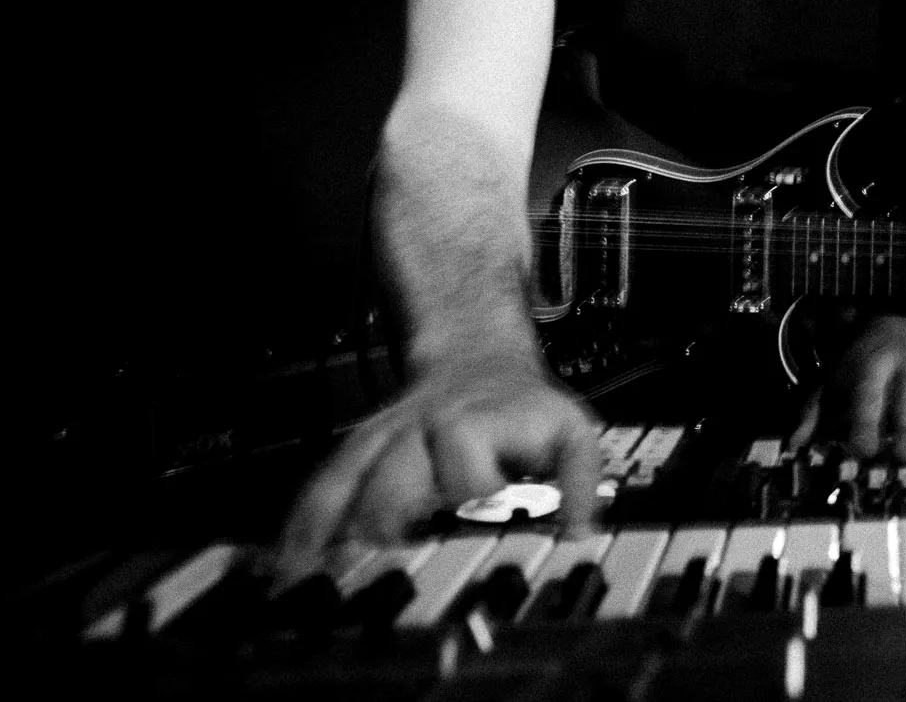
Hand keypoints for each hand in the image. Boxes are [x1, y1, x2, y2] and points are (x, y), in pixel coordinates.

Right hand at [277, 352, 601, 582]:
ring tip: (311, 581)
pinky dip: (305, 523)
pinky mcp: (360, 449)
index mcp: (477, 422)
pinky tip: (288, 563)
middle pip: (392, 474)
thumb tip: (579, 532)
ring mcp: (385, 439)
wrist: (478, 358)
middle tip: (377, 575)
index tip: (466, 528)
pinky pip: (326, 483)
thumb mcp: (571, 432)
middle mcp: (423, 428)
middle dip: (385, 521)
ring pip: (348, 478)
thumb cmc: (526, 411)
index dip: (469, 490)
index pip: (465, 455)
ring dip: (331, 529)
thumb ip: (582, 479)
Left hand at [787, 315, 905, 463]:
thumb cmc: (858, 366)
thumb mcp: (831, 383)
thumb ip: (814, 414)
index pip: (868, 395)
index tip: (864, 451)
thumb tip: (794, 447)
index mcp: (870, 366)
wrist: (896, 327)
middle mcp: (904, 366)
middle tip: (905, 460)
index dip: (866, 422)